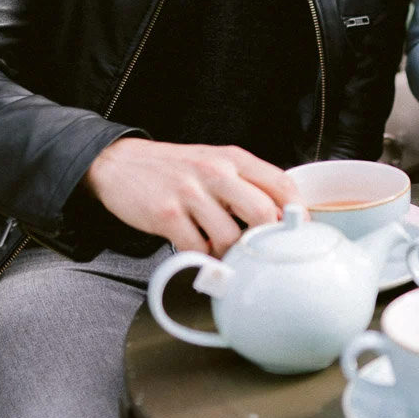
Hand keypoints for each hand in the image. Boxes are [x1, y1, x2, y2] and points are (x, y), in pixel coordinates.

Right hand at [84, 138, 305, 255]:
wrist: (119, 163)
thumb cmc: (176, 169)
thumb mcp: (216, 163)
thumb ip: (246, 184)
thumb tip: (281, 217)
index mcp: (234, 158)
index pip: (282, 183)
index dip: (297, 212)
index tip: (299, 232)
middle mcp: (215, 172)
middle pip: (261, 213)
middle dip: (265, 240)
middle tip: (262, 253)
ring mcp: (190, 193)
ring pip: (230, 237)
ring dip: (231, 255)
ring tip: (225, 255)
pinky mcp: (166, 214)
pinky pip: (196, 249)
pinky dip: (202, 259)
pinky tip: (199, 252)